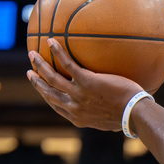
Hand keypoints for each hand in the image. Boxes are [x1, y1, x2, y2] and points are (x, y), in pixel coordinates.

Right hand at [27, 39, 143, 131]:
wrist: (135, 114)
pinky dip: (57, 52)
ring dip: (40, 65)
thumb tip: (104, 111)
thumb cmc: (128, 117)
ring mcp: (79, 94)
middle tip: (29, 72)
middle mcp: (74, 107)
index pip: (56, 106)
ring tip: (32, 54)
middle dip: (37, 82)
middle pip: (49, 93)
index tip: (41, 88)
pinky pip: (68, 64)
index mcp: (78, 118)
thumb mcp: (109, 122)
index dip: (46, 96)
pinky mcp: (87, 81)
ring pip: (52, 78)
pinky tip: (51, 41)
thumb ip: (100, 115)